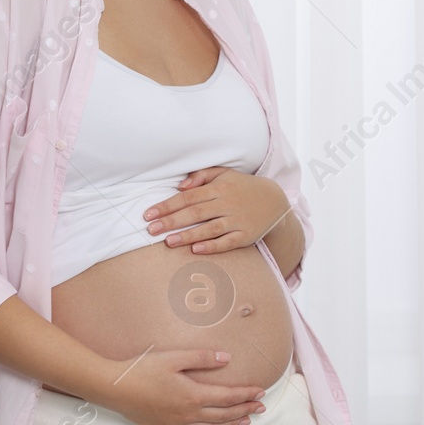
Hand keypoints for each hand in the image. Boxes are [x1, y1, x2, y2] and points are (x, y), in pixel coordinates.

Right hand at [98, 348, 265, 424]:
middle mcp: (188, 413)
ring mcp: (177, 424)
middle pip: (224, 413)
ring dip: (232, 423)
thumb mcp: (174, 357)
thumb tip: (227, 358)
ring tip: (247, 421)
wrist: (114, 388)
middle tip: (262, 407)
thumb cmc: (143, 369)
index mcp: (193, 395)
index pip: (228, 396)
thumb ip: (202, 358)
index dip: (246, 394)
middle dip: (245, 409)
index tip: (261, 392)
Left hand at [144, 167, 292, 254]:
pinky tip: (196, 250)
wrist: (275, 202)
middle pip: (195, 213)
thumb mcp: (225, 174)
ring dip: (188, 236)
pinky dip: (212, 246)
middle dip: (171, 221)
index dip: (167, 206)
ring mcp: (237, 221)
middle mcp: (227, 204)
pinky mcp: (245, 236)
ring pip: (209, 229)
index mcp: (219, 188)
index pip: (188, 197)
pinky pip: (227, 242)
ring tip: (168, 242)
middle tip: (151, 230)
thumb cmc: (242, 187)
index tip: (148, 214)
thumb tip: (180, 186)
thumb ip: (201, 176)